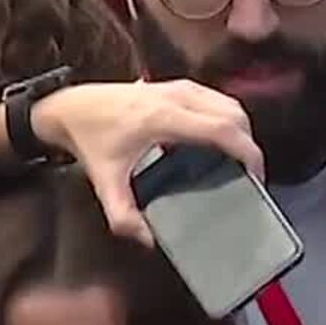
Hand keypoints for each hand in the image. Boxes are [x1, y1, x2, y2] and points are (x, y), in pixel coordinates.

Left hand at [27, 80, 265, 243]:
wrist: (69, 109)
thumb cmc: (90, 142)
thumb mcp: (104, 183)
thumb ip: (123, 216)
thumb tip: (148, 239)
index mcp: (162, 118)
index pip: (222, 128)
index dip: (248, 151)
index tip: (256, 175)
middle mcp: (175, 96)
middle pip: (234, 114)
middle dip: (250, 143)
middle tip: (250, 174)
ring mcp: (177, 86)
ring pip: (228, 103)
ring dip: (241, 130)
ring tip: (239, 159)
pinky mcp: (176, 84)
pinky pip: (216, 99)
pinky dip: (227, 119)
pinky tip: (221, 142)